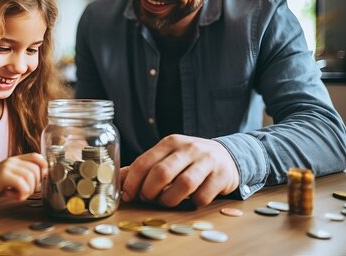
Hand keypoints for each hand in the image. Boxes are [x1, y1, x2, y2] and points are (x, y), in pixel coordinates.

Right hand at [0, 153, 47, 200]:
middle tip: (27, 192)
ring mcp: (8, 167)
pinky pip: (22, 184)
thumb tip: (39, 184)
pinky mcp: (3, 175)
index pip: (36, 156)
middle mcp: (13, 161)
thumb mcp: (10, 176)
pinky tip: (16, 197)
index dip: (43, 166)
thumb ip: (22, 177)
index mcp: (16, 159)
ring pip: (30, 176)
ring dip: (29, 189)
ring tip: (21, 195)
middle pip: (36, 169)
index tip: (41, 178)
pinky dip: (22, 193)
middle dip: (36, 183)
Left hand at [121, 134, 238, 206]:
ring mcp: (206, 160)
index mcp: (169, 142)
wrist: (226, 156)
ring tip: (167, 202)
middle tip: (148, 199)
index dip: (132, 182)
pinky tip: (190, 201)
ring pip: (183, 184)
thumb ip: (145, 168)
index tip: (128, 196)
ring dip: (170, 200)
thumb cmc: (189, 160)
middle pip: (162, 172)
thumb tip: (119, 181)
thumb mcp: (166, 157)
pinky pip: (203, 195)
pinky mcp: (221, 175)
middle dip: (150, 191)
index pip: (144, 162)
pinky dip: (193, 203)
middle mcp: (188, 148)